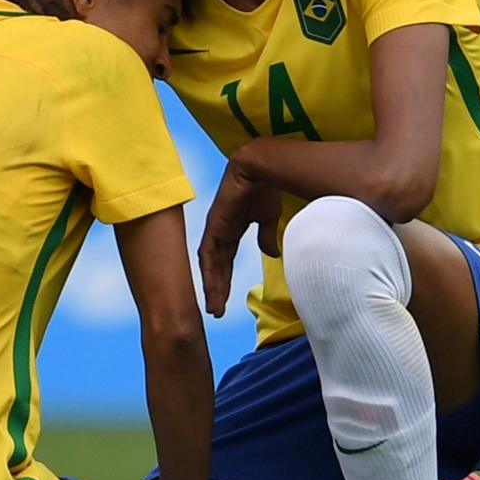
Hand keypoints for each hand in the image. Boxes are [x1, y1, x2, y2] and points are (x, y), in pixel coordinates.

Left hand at [198, 154, 281, 317]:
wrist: (262, 167)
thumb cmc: (265, 188)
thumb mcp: (268, 219)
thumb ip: (266, 236)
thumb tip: (271, 253)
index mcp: (231, 230)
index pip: (225, 262)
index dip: (224, 281)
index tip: (225, 301)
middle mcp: (219, 232)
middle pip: (216, 267)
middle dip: (217, 290)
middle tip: (216, 311)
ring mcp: (215, 229)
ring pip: (209, 265)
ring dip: (212, 286)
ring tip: (214, 308)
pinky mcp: (214, 225)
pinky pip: (208, 253)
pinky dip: (209, 272)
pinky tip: (211, 288)